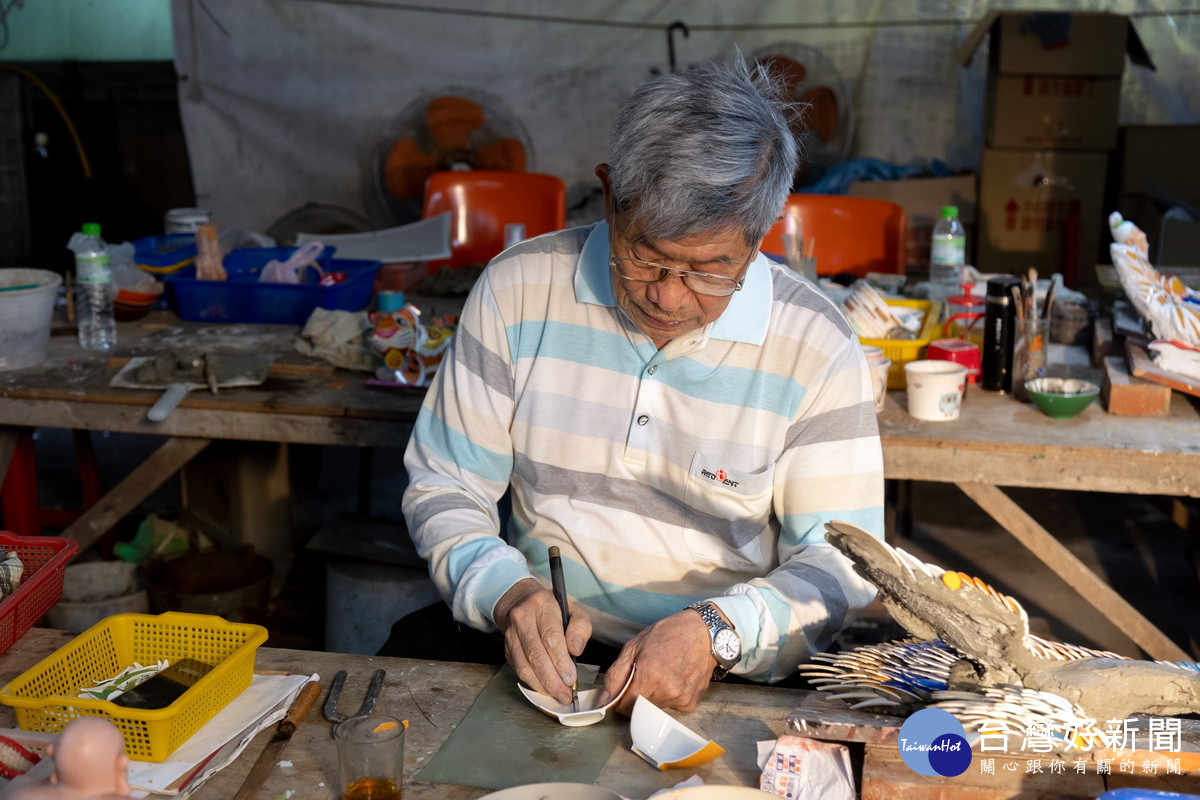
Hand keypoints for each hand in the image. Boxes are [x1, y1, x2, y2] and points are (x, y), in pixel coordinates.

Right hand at [493, 578, 591, 705]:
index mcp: (541, 605)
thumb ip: (580, 628)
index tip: (570, 678)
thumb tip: (575, 650)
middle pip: (536, 655)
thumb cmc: (551, 608)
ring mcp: (511, 634)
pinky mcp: (507, 648)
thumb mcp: (573, 610)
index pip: (550, 637)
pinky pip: (519, 669)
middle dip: (551, 680)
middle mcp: (522, 618)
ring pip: (524, 665)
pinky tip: (545, 689)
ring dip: (542, 685)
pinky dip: (533, 682)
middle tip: (565, 694)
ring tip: (557, 695)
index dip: (560, 661)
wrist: (520, 601)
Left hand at [598, 609, 715, 714]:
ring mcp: (681, 698)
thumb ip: (616, 675)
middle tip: (645, 677)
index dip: (620, 702)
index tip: (623, 693)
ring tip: (662, 674)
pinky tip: (675, 678)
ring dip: (653, 697)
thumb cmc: (668, 634)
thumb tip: (605, 699)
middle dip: (637, 698)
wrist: (703, 633)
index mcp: (649, 675)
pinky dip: (669, 697)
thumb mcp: (634, 646)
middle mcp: (667, 691)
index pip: (625, 708)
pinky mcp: (691, 702)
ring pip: (655, 709)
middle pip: (640, 710)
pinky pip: (671, 707)